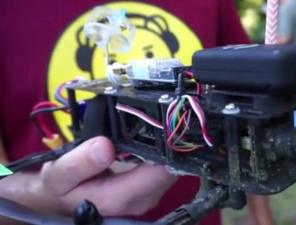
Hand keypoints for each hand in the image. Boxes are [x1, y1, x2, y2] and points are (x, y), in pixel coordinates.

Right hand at [0, 136, 176, 217]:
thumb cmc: (59, 188)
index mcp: (123, 197)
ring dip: (168, 147)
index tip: (165, 122)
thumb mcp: (59, 175)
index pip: (163, 171)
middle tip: (162, 116)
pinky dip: (162, 153)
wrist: (58, 201)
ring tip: (159, 123)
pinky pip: (164, 169)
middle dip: (171, 144)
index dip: (169, 146)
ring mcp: (147, 196)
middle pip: (174, 168)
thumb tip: (105, 146)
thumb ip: (80, 163)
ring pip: (172, 168)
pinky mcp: (147, 189)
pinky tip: (152, 138)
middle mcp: (142, 200)